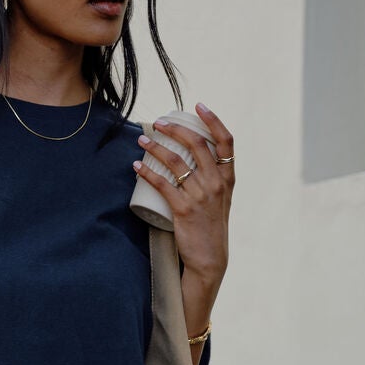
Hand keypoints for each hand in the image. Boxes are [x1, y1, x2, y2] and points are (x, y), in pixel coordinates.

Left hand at [133, 101, 234, 287]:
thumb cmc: (211, 227)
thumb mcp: (220, 200)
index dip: (213, 120)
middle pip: (197, 144)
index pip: (226, 141)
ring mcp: (201, 196)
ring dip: (156, 147)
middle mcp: (216, 183)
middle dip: (175, 128)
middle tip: (158, 122)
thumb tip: (190, 159)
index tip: (198, 106)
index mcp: (227, 178)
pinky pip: (163, 184)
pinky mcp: (184, 209)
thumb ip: (212, 180)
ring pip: (176, 162)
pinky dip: (147, 173)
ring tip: (142, 140)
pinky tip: (137, 166)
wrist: (210, 258)